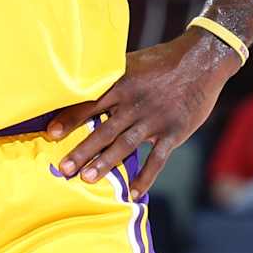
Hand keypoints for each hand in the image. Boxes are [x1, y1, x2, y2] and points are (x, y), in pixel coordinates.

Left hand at [43, 29, 240, 197]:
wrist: (201, 60)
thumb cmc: (162, 60)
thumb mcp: (133, 61)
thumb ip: (112, 76)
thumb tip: (83, 82)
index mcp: (123, 84)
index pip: (90, 103)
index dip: (70, 119)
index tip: (51, 134)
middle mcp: (135, 103)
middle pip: (104, 130)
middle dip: (82, 150)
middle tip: (63, 168)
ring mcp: (155, 119)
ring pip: (125, 145)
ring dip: (105, 163)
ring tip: (87, 178)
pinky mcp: (174, 131)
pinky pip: (157, 159)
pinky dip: (146, 177)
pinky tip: (133, 192)